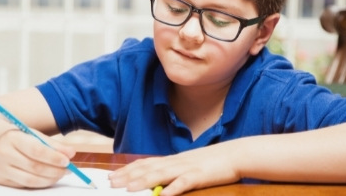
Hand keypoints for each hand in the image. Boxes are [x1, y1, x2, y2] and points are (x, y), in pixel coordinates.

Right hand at [0, 129, 77, 188]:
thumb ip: (53, 144)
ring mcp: (0, 168)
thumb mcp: (33, 135)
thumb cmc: (18, 138)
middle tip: (69, 170)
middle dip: (55, 170)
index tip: (67, 161)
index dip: (53, 157)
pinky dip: (40, 183)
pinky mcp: (0, 179)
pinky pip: (25, 185)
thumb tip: (71, 153)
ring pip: (31, 180)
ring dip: (50, 179)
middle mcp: (3, 153)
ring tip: (60, 174)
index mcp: (12, 137)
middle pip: (34, 167)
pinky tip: (48, 178)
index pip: (35, 150)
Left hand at [109, 146, 240, 195]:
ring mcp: (187, 168)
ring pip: (161, 174)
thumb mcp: (187, 166)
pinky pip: (184, 182)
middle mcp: (175, 162)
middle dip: (127, 176)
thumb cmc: (210, 162)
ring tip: (128, 189)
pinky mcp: (200, 176)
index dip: (127, 170)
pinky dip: (173, 188)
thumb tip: (156, 183)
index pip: (144, 164)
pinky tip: (163, 195)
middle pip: (147, 168)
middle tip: (111, 183)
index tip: (112, 176)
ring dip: (143, 181)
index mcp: (171, 160)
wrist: (234, 154)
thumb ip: (171, 173)